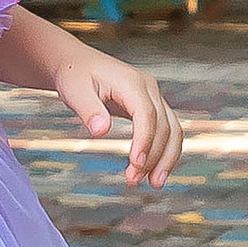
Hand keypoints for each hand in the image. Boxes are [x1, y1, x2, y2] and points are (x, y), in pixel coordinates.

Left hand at [50, 40, 182, 185]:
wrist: (78, 63)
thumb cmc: (74, 75)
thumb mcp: (74, 90)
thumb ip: (88, 109)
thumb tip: (101, 131)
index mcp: (131, 82)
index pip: (146, 114)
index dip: (145, 140)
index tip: (136, 163)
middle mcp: (149, 88)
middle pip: (164, 125)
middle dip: (154, 156)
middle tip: (133, 180)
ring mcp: (153, 97)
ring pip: (173, 130)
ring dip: (167, 158)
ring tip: (153, 183)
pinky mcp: (152, 108)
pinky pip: (167, 131)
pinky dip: (165, 152)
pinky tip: (154, 171)